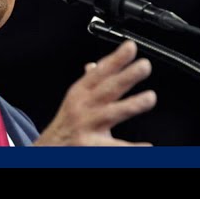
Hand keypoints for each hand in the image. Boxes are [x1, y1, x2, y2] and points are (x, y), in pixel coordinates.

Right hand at [33, 40, 155, 145]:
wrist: (50, 150)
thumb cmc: (66, 124)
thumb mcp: (73, 100)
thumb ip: (87, 83)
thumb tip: (94, 65)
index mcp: (80, 93)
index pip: (99, 72)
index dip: (115, 59)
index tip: (131, 47)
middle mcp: (83, 108)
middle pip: (106, 89)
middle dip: (126, 76)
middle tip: (144, 66)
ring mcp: (87, 127)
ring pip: (110, 114)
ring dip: (131, 105)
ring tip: (149, 98)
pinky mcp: (91, 147)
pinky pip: (115, 147)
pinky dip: (132, 148)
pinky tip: (147, 146)